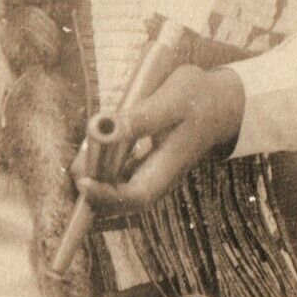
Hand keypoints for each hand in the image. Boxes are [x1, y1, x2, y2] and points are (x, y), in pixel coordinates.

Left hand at [75, 65, 244, 215]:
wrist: (220, 100)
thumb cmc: (198, 97)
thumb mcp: (173, 99)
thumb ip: (142, 117)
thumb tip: (109, 129)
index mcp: (170, 166)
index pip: (137, 196)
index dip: (107, 196)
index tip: (83, 181)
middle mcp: (160, 175)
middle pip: (123, 199)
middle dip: (95, 189)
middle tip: (76, 167)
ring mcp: (153, 170)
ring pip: (119, 187)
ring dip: (96, 177)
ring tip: (82, 158)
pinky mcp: (147, 161)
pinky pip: (120, 174)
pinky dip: (103, 166)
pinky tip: (93, 149)